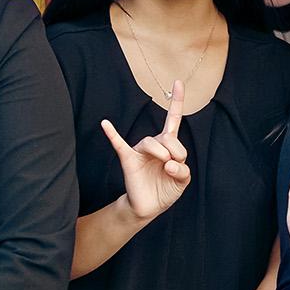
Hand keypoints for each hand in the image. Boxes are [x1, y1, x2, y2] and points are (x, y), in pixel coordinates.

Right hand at [100, 82, 190, 221]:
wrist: (149, 207)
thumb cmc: (165, 189)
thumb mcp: (183, 181)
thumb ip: (183, 171)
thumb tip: (170, 164)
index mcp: (169, 145)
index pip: (173, 119)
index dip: (177, 101)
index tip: (178, 82)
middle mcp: (155, 144)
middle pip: (168, 136)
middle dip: (177, 150)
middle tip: (175, 164)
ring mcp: (140, 150)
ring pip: (151, 141)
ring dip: (163, 153)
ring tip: (165, 165)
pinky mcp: (128, 159)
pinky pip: (119, 144)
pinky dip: (112, 134)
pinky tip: (105, 124)